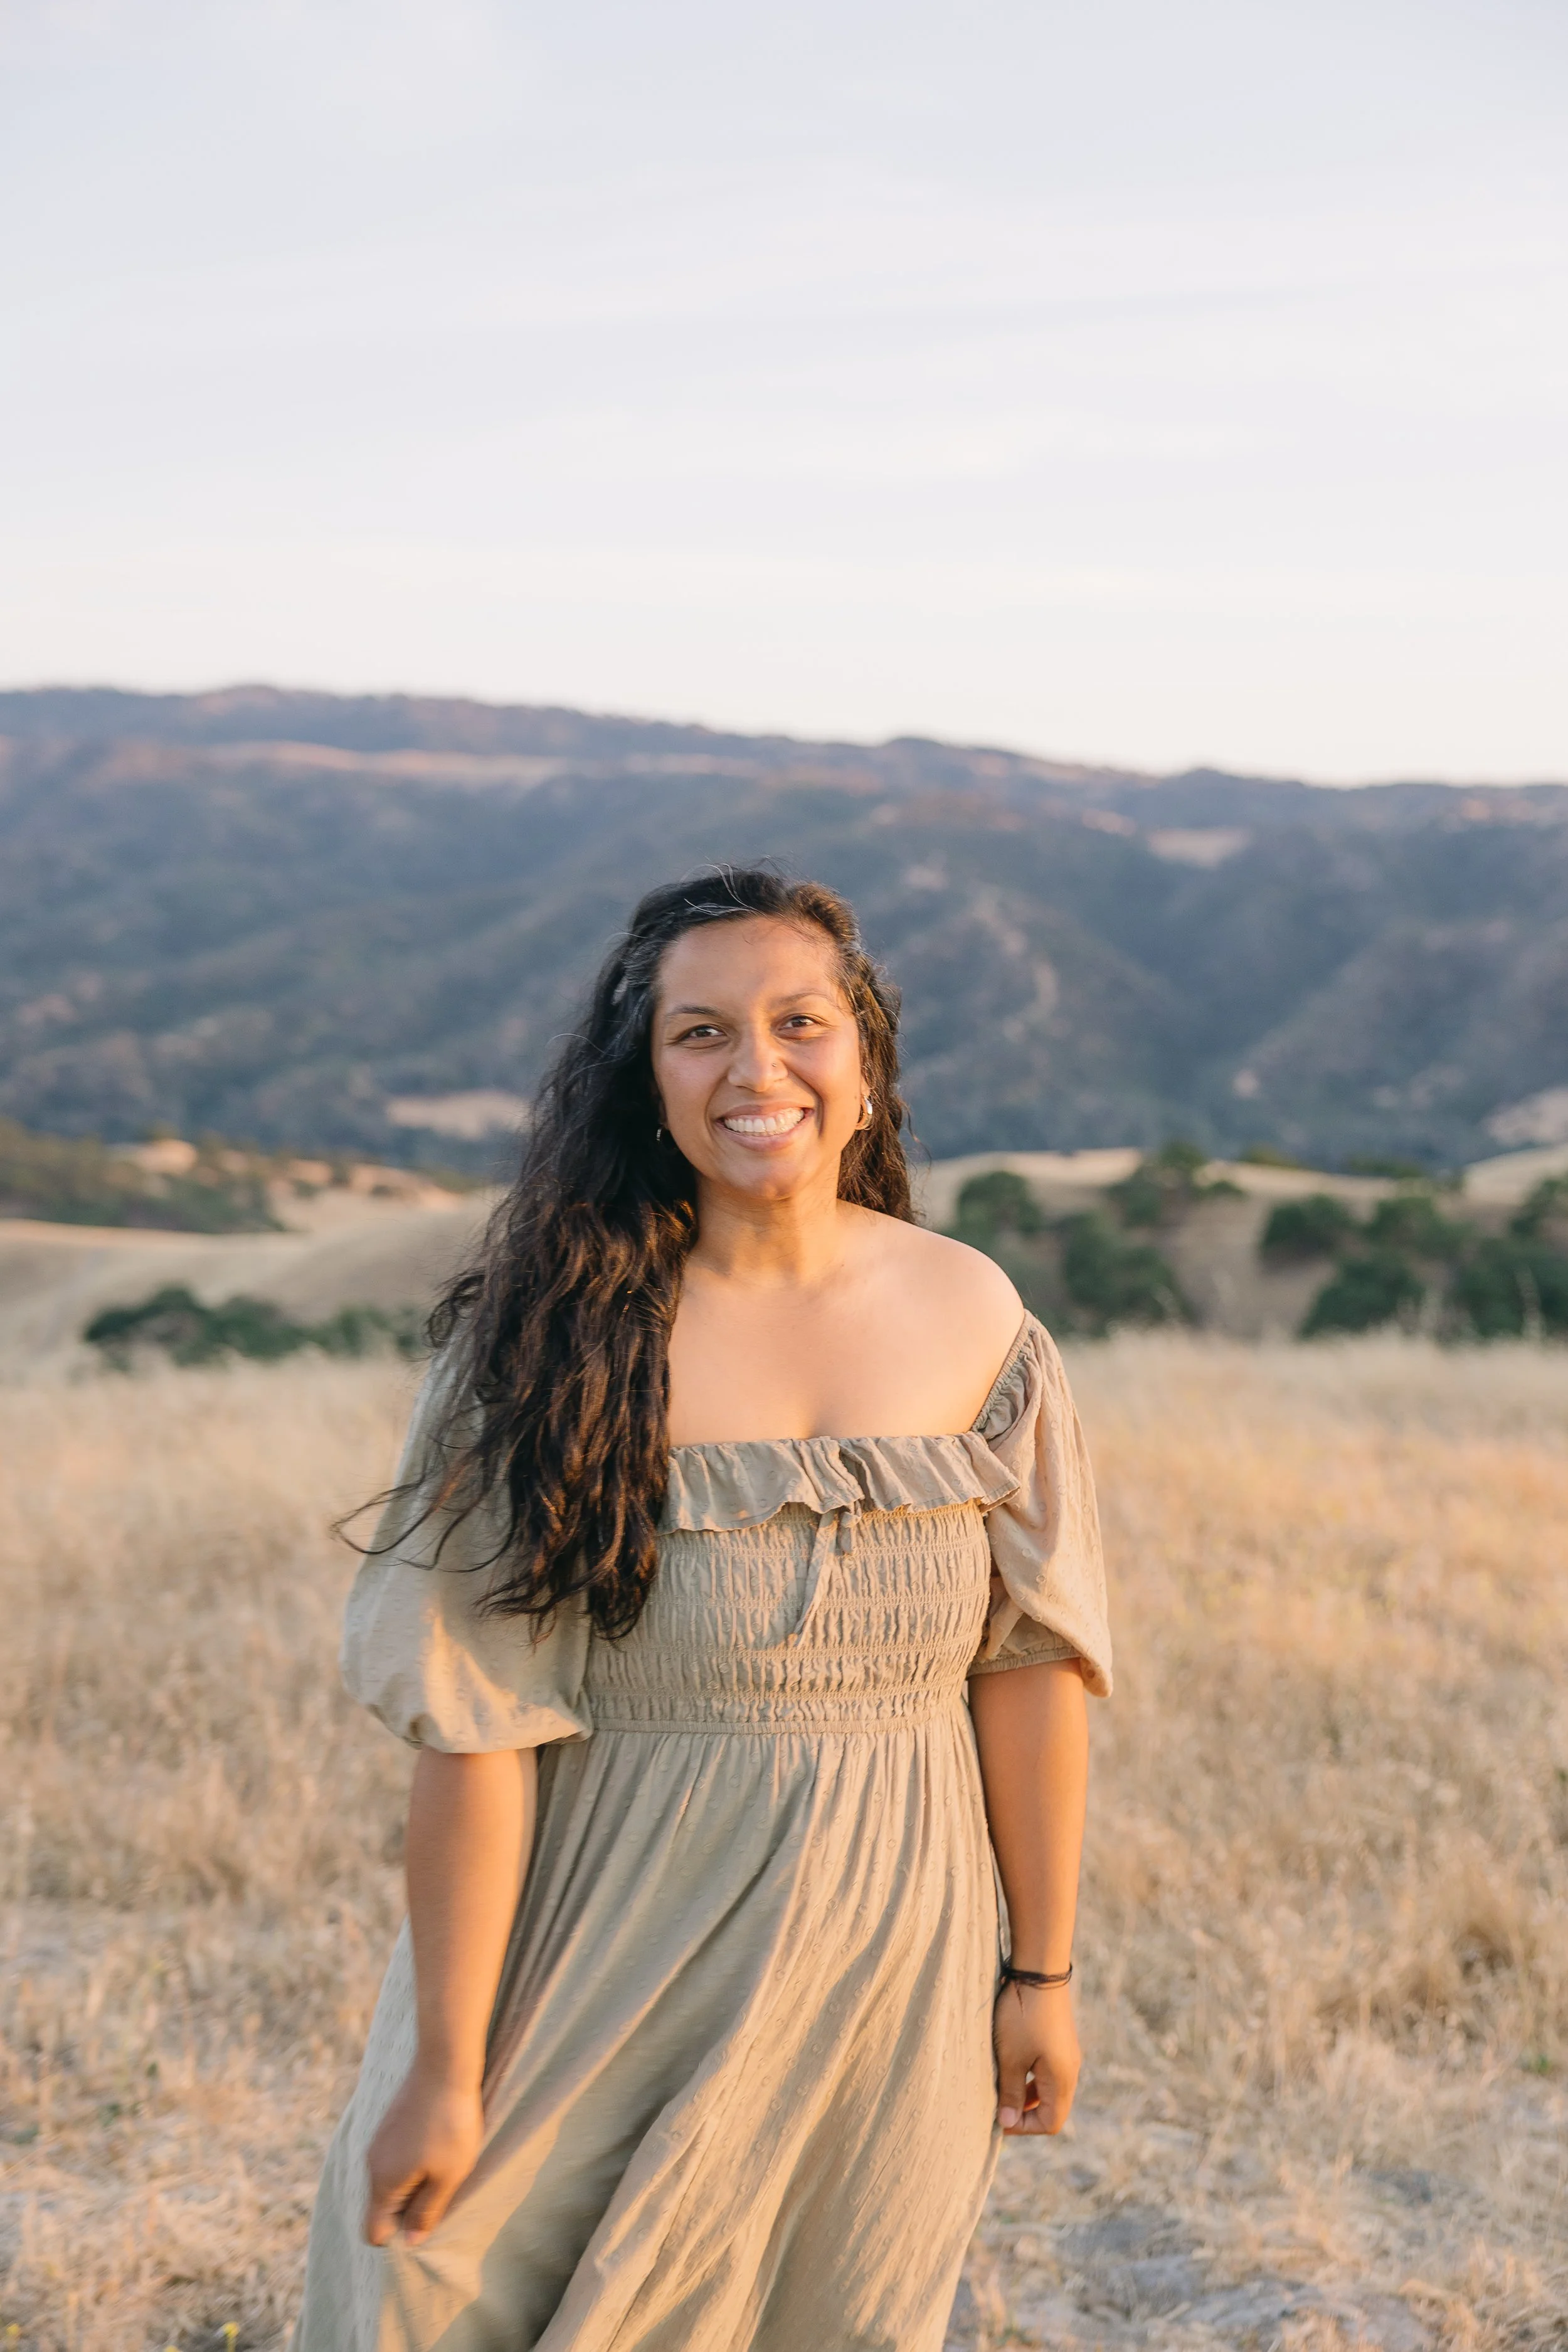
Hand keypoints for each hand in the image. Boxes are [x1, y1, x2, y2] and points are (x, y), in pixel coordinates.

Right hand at [364, 2062, 485, 2246]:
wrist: (444, 2063)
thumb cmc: (450, 2125)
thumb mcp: (448, 2176)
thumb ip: (427, 2211)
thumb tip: (411, 2242)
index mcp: (383, 2183)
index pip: (372, 2231)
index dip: (396, 2237)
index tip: (425, 2222)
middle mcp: (372, 2163)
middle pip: (381, 2205)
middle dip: (407, 2208)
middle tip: (441, 2193)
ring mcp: (379, 2140)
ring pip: (390, 2179)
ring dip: (414, 2181)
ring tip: (443, 2164)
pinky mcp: (389, 2121)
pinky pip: (395, 2156)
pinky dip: (412, 2159)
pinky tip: (437, 2142)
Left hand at [993, 1981, 1079, 2134]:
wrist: (1039, 1971)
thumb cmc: (1023, 2016)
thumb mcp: (1011, 2057)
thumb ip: (1010, 2093)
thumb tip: (1007, 2122)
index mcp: (1062, 2080)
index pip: (1051, 2122)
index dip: (1025, 2127)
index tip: (999, 2118)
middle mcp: (1070, 2070)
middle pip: (1053, 2108)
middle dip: (1026, 2113)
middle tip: (999, 2107)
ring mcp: (1067, 2054)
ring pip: (1050, 2089)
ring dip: (1027, 2095)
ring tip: (1003, 2088)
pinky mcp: (1060, 2040)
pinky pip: (1049, 2071)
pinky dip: (1031, 2078)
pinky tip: (1013, 2066)